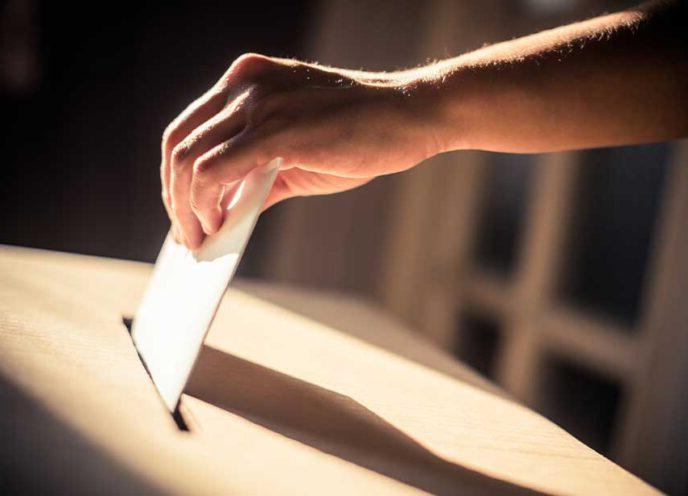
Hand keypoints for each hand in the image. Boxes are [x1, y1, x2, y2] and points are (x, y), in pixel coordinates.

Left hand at [161, 54, 443, 248]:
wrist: (410, 115)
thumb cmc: (361, 134)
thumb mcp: (298, 153)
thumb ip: (257, 176)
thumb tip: (221, 216)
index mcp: (247, 80)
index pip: (189, 127)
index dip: (175, 175)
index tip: (182, 212)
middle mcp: (245, 84)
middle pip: (178, 142)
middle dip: (174, 196)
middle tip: (187, 234)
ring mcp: (258, 102)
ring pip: (188, 159)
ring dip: (186, 208)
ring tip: (201, 238)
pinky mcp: (274, 129)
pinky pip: (213, 172)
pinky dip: (205, 206)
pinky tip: (217, 229)